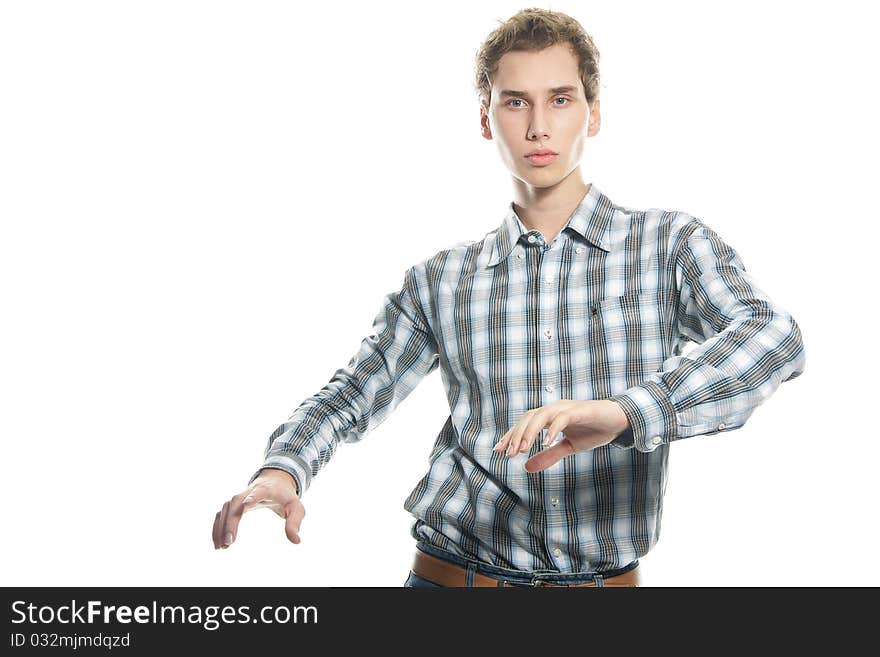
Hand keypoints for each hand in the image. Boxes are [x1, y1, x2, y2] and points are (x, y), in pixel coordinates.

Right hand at [212, 468, 304, 549]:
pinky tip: (217, 544)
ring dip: (220, 527)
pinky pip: (221, 514)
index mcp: (267, 490)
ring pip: (225, 508)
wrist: (276, 481)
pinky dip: (217, 527)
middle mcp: (250, 491)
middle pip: (236, 502)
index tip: (246, 505)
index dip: (252, 497)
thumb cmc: (286, 497)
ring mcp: (240, 496)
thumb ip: (295, 523)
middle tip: (230, 542)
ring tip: (222, 547)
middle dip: (231, 521)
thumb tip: (296, 541)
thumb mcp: (296, 508)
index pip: (258, 491)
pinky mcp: (233, 503)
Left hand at [493, 400, 629, 472]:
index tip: (498, 450)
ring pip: (542, 415)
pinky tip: (546, 442)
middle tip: (509, 454)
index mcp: (550, 416)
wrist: (619, 421)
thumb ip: (549, 455)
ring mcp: (567, 408)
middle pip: (529, 417)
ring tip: (522, 449)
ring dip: (530, 431)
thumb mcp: (569, 447)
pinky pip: (562, 418)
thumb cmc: (593, 430)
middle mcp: (555, 408)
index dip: (511, 435)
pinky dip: (553, 429)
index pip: (525, 423)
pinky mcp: (580, 410)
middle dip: (517, 435)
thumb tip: (526, 468)